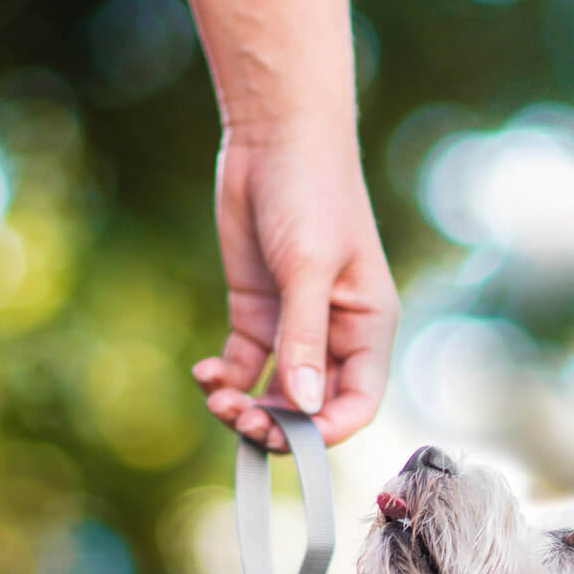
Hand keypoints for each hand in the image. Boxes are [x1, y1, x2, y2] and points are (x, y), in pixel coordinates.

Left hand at [193, 127, 398, 451]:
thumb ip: (304, 337)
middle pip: (312, 408)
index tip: (287, 437)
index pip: (357, 403)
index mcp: (367, 329)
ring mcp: (294, 327)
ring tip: (217, 401)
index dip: (326, 432)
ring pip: (275, 393)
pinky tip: (205, 373)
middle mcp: (335, 336)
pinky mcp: (257, 313)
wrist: (275, 136)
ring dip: (247, 407)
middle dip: (278, 424)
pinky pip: (245, 365)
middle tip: (240, 424)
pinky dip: (226, 379)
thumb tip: (302, 405)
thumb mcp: (308, 266)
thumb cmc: (312, 193)